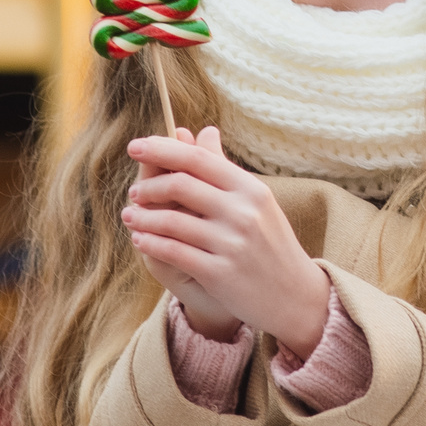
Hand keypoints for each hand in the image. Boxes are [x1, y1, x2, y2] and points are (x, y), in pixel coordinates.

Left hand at [123, 126, 331, 358]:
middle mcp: (243, 212)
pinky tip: (140, 240)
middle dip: (149, 186)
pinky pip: (174, 252)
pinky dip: (151, 243)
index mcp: (251, 189)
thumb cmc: (270, 243)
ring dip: (143, 217)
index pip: (198, 159)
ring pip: (172, 220)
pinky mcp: (220, 274)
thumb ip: (225, 169)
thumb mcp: (256, 202)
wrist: (295, 295)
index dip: (162, 150)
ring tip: (130, 216)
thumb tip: (204, 130)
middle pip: (181, 185)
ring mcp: (232, 244)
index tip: (135, 146)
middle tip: (134, 192)